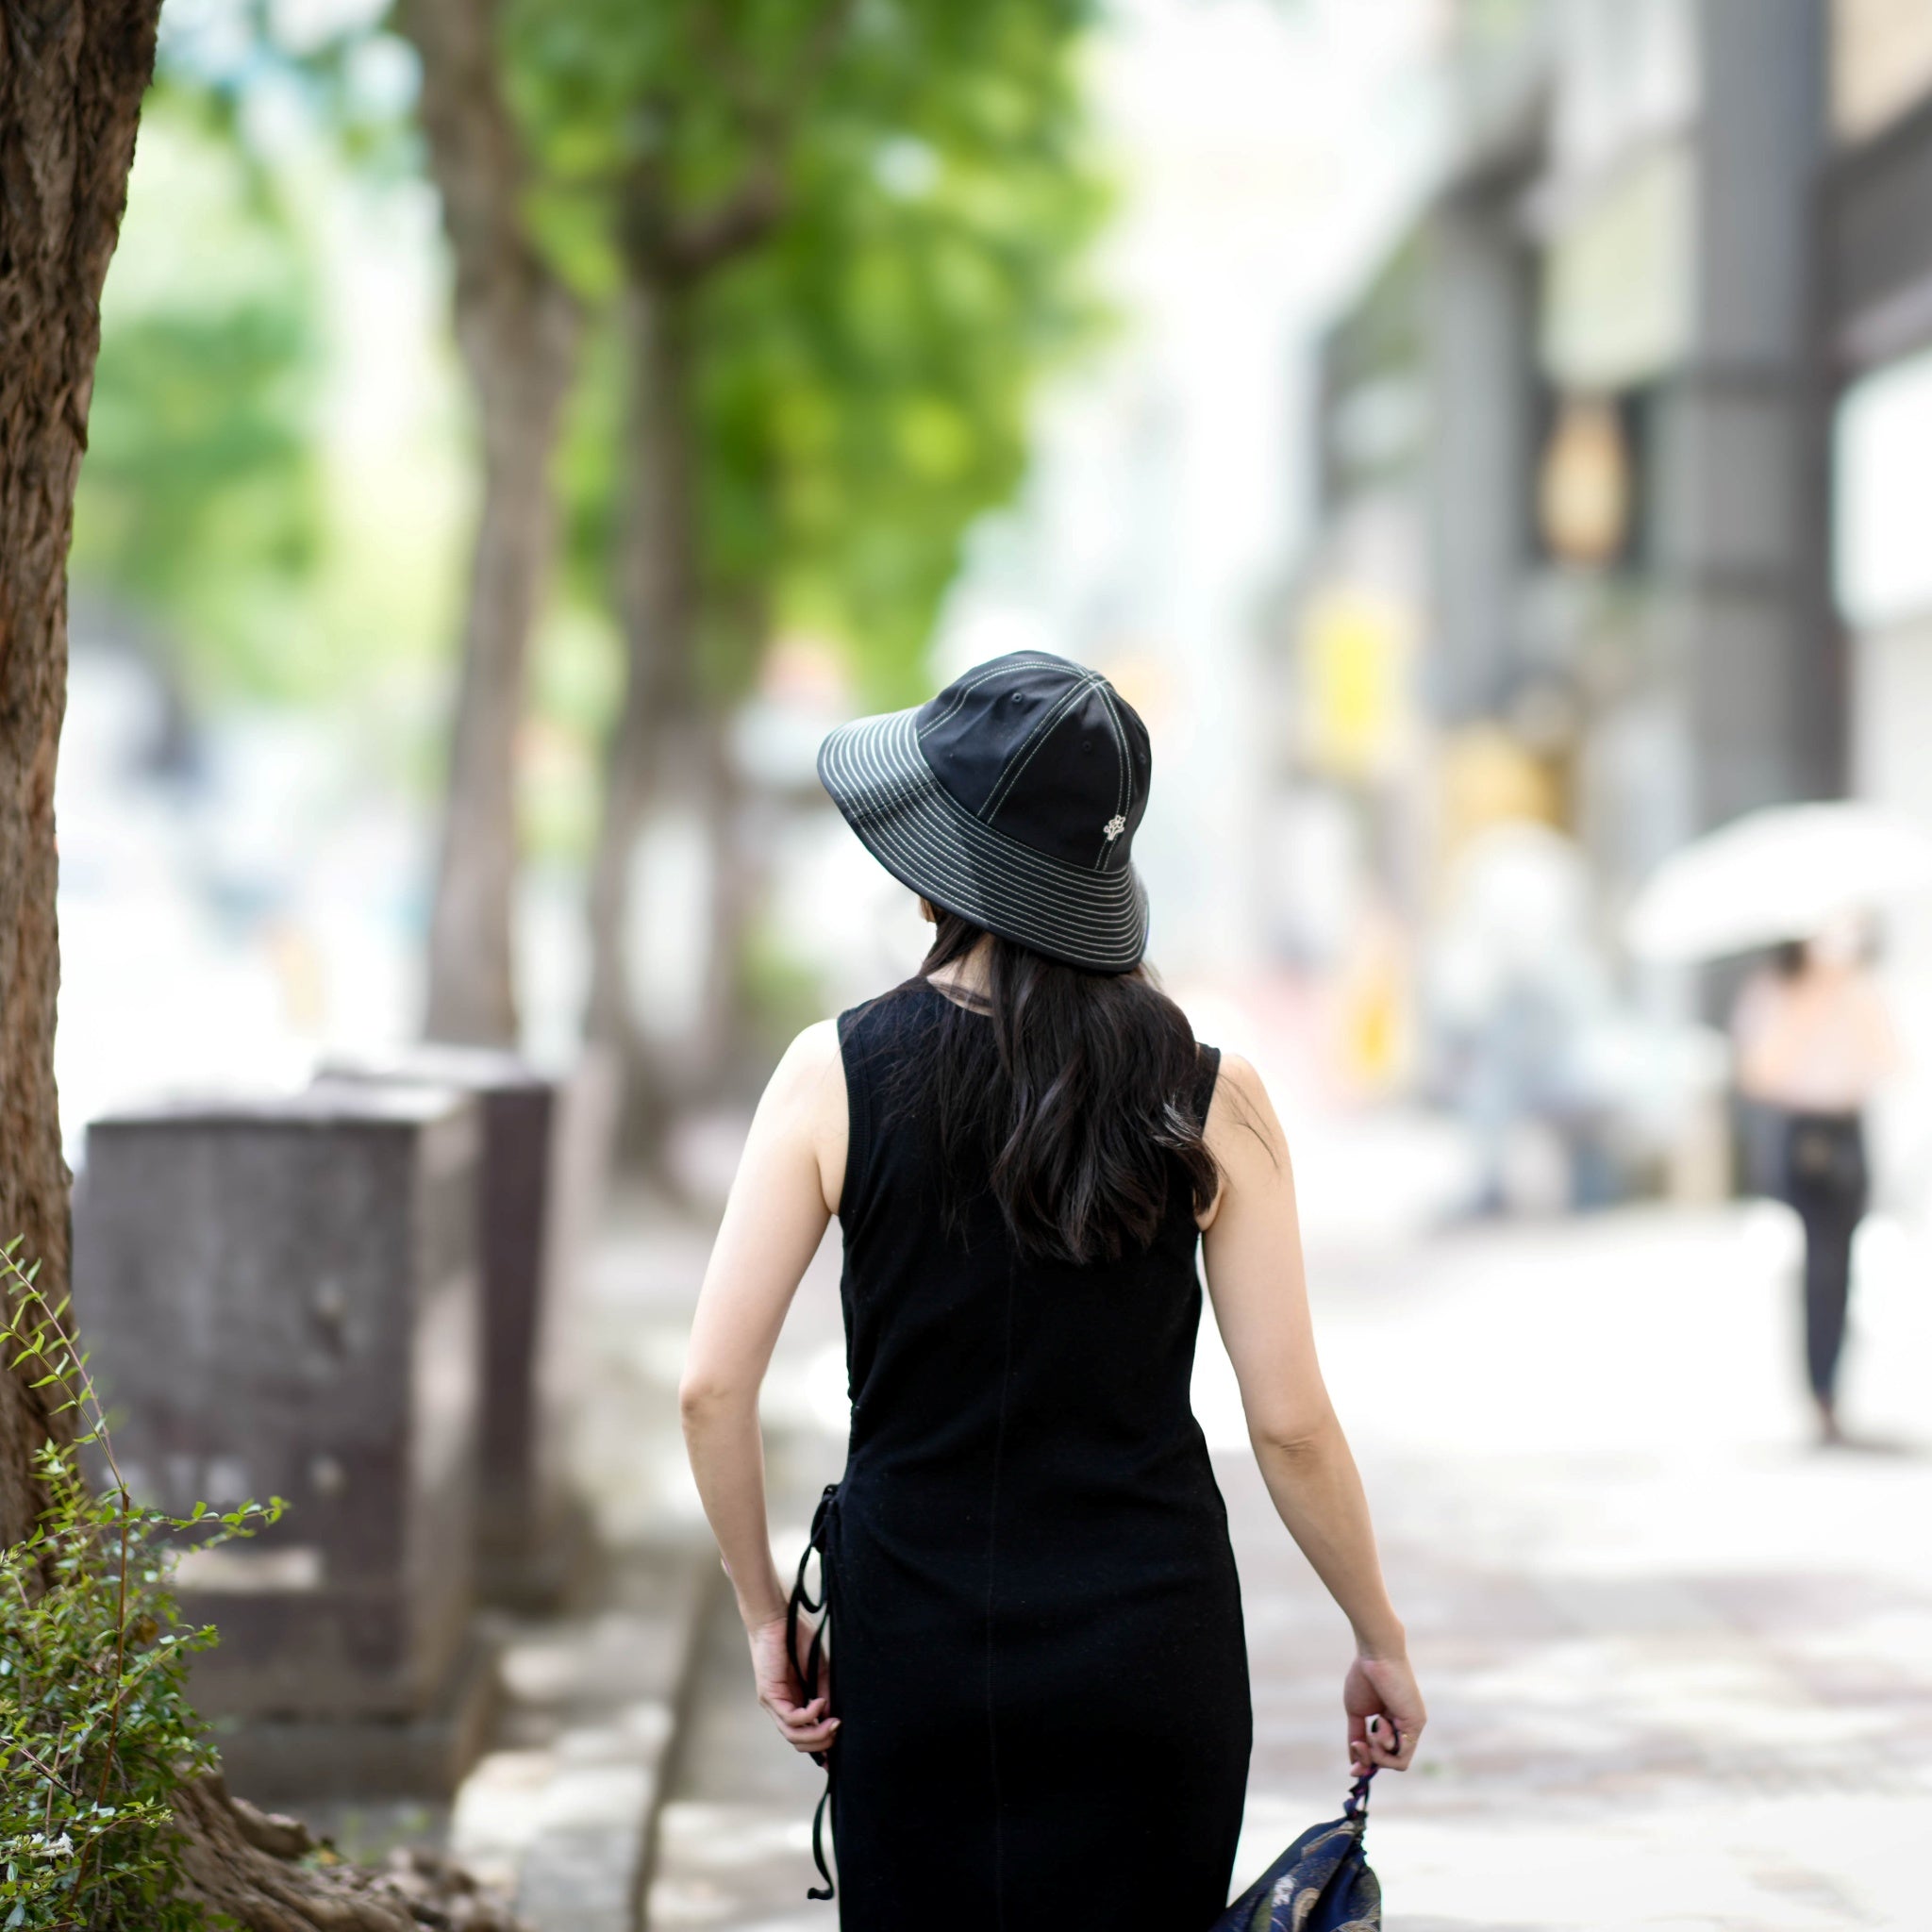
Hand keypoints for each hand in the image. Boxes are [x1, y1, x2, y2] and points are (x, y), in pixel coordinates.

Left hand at [747, 1614, 839, 1755]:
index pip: (805, 1735)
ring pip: (793, 1735)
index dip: (821, 1749)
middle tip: (840, 1734)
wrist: (778, 1616)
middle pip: (799, 1742)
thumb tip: (835, 1720)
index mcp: (795, 1702)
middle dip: (822, 1744)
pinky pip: (789, 1718)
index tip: (837, 1759)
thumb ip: (825, 1695)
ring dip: (817, 1735)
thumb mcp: (819, 1672)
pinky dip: (808, 1715)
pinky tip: (820, 1703)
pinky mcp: (769, 1695)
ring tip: (834, 1724)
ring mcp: (773, 1704)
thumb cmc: (798, 1638)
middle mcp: (782, 1707)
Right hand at [1344, 1652, 1423, 1776]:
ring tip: (1372, 1730)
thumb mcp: (1356, 1714)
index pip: (1385, 1754)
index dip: (1369, 1764)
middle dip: (1370, 1760)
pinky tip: (1380, 1726)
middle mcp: (1406, 1727)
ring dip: (1378, 1752)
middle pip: (1390, 1761)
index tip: (1353, 1770)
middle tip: (1358, 1746)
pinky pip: (1402, 1757)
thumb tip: (1354, 1763)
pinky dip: (1385, 1749)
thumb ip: (1357, 1737)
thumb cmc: (1364, 1677)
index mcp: (1393, 1722)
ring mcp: (1413, 1726)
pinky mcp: (1416, 1724)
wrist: (1374, 1656)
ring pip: (1397, 1762)